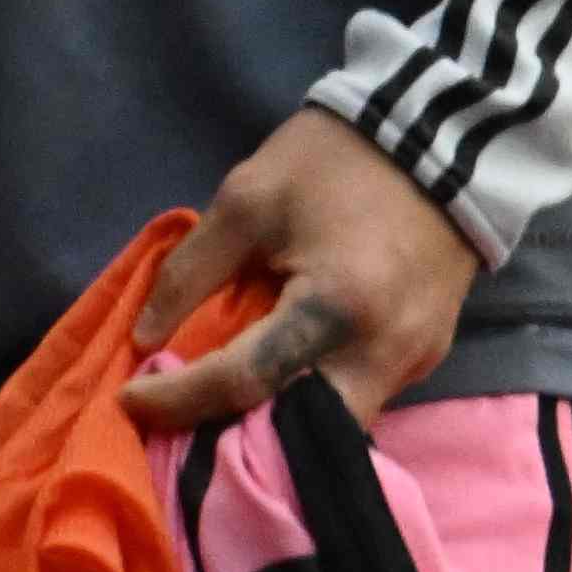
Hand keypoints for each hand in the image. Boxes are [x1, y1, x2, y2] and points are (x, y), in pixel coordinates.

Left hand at [120, 106, 479, 435]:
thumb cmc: (338, 161)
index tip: (128, 398)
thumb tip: (147, 339)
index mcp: (336, 308)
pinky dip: (315, 402)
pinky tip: (284, 382)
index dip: (175, 398)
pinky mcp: (431, 353)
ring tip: (224, 410)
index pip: (242, 381)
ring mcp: (417, 359)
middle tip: (182, 427)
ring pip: (334, 427)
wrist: (444, 131)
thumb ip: (189, 273)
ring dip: (275, 427)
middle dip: (234, 440)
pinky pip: (364, 399)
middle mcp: (384, 351)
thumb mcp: (247, 199)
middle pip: (299, 437)